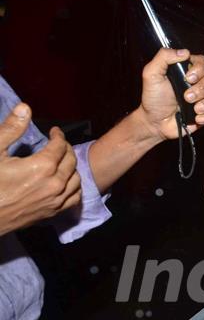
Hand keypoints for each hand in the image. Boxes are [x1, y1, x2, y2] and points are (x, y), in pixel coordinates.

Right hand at [0, 103, 80, 235]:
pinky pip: (74, 198)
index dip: (58, 135)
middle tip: (59, 144)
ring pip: (76, 179)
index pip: (60, 145)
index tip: (54, 131)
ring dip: (72, 167)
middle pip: (71, 160)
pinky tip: (66, 182)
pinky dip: (74, 187)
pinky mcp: (53, 212)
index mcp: (42, 166)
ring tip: (63, 161)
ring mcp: (56, 200)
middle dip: (66, 149)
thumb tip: (25, 107)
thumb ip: (11, 129)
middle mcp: (55, 183)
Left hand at [138, 48, 203, 139]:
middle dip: (201, 90)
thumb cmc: (153, 98)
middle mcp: (198, 83)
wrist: (155, 122)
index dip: (200, 69)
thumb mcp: (152, 74)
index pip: (203, 62)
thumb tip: (184, 52)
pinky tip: (197, 118)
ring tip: (194, 109)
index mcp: (187, 71)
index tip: (188, 77)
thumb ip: (164, 57)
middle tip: (186, 97)